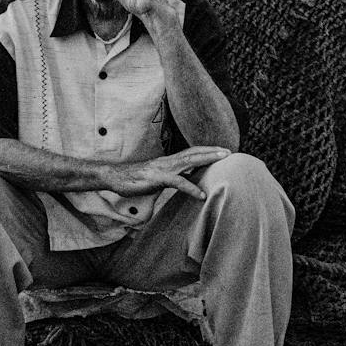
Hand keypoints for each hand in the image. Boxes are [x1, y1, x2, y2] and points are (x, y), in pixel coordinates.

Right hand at [103, 146, 231, 199]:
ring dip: (207, 160)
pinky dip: (191, 188)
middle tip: (230, 151)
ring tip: (224, 161)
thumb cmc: (135, 179)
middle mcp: (168, 161)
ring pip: (189, 161)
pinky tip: (201, 195)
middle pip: (194, 152)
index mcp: (169, 161)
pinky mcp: (156, 178)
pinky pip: (177, 182)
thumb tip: (183, 182)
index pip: (192, 153)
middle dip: (213, 151)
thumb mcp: (157, 178)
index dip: (207, 151)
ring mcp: (163, 168)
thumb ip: (170, 178)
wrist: (114, 177)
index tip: (223, 151)